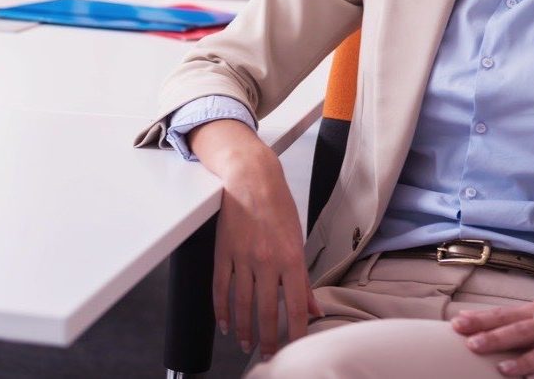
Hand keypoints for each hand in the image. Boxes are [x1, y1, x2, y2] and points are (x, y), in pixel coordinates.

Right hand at [189, 119, 322, 358]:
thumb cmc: (277, 205)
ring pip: (241, 304)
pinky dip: (220, 309)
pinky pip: (220, 288)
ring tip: (246, 344)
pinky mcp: (223, 253)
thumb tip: (313, 309)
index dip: (295, 331)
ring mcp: (242, 258)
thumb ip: (303, 280)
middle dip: (268, 338)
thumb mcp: (298, 240)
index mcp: (290, 258)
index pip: (294, 306)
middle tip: (268, 354)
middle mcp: (267, 261)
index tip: (295, 347)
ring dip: (243, 329)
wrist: (251, 178)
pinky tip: (224, 323)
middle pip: (265, 311)